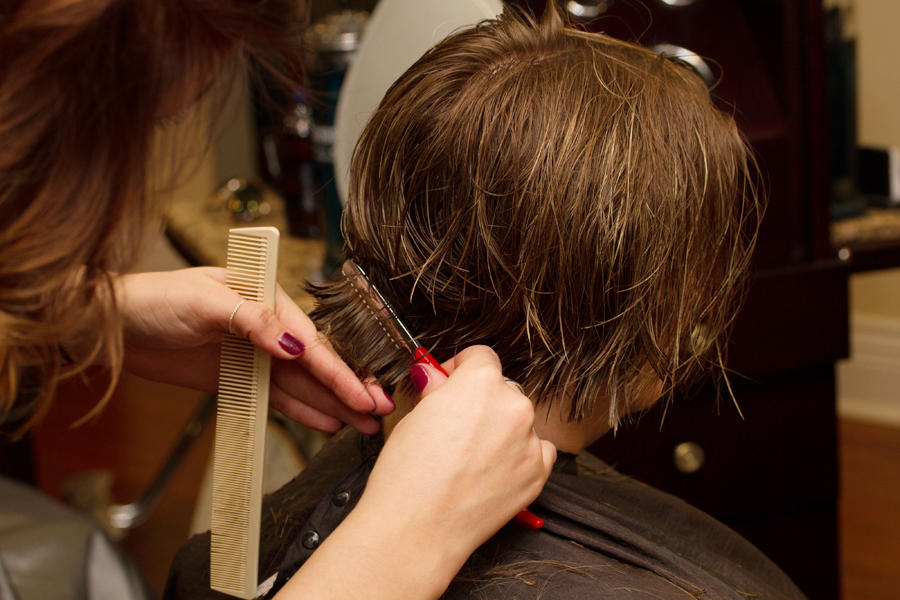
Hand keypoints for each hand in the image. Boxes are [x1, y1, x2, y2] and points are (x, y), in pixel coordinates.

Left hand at [115, 268, 392, 432]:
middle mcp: (265, 327)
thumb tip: (294, 343)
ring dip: (331, 404)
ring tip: (362, 425)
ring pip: (301, 384)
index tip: (361, 392)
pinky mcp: (236, 378)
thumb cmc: (154, 300)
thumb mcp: (204, 302)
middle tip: (378, 412)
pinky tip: (326, 423)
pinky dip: (301, 411)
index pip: (309, 340)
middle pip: (314, 363)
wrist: (111, 328)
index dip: (337, 369)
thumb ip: (252, 320)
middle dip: (347, 388)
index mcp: (264, 298)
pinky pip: (275, 398)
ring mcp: (252, 355)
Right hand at [365, 345, 555, 554]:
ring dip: (502, 429)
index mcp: (481, 381)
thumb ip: (436, 391)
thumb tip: (437, 376)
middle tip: (456, 427)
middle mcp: (513, 405)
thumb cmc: (407, 474)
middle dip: (482, 402)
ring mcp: (530, 440)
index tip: (450, 383)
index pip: (481, 357)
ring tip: (470, 457)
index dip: (461, 369)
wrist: (417, 528)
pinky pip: (537, 450)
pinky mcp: (538, 473)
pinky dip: (520, 456)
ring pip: (519, 421)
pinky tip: (492, 471)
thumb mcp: (413, 416)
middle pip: (502, 389)